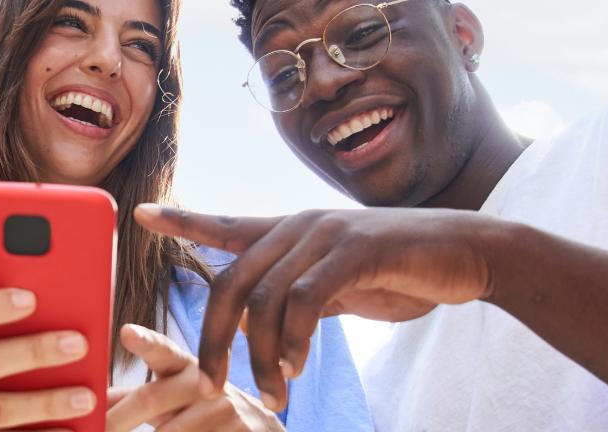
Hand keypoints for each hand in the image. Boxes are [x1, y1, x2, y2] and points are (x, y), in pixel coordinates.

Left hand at [105, 324, 280, 431]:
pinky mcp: (241, 430)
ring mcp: (225, 406)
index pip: (161, 349)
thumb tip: (85, 397)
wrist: (256, 428)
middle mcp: (203, 379)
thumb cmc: (195, 410)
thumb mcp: (167, 397)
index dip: (145, 341)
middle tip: (101, 430)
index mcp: (181, 366)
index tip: (126, 332)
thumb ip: (128, 398)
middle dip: (119, 419)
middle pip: (151, 398)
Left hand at [134, 204, 501, 411]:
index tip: (141, 214)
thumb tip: (275, 324)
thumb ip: (304, 294)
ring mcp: (326, 234)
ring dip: (261, 355)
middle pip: (232, 282)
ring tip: (272, 393)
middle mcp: (299, 226)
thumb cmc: (404, 272)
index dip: (183, 220)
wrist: (466, 255)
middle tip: (213, 384)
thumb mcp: (342, 284)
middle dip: (216, 339)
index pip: (226, 224)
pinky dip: (293, 340)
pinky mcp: (355, 250)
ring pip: (266, 298)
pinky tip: (295, 367)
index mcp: (292, 231)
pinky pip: (305, 299)